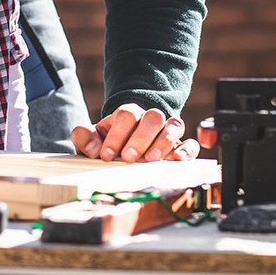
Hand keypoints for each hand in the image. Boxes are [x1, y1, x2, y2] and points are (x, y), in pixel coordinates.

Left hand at [71, 103, 200, 162]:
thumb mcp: (95, 141)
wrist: (126, 150)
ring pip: (174, 124)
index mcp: (128, 115)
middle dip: (141, 137)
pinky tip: (177, 160)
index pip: (127, 114)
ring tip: (151, 160)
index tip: (107, 156)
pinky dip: (186, 150)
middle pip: (153, 116)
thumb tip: (88, 141)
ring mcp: (167, 132)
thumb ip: (86, 138)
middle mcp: (149, 120)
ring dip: (164, 141)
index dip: (117, 134)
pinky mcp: (180, 147)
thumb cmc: (110, 146)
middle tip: (129, 157)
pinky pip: (190, 143)